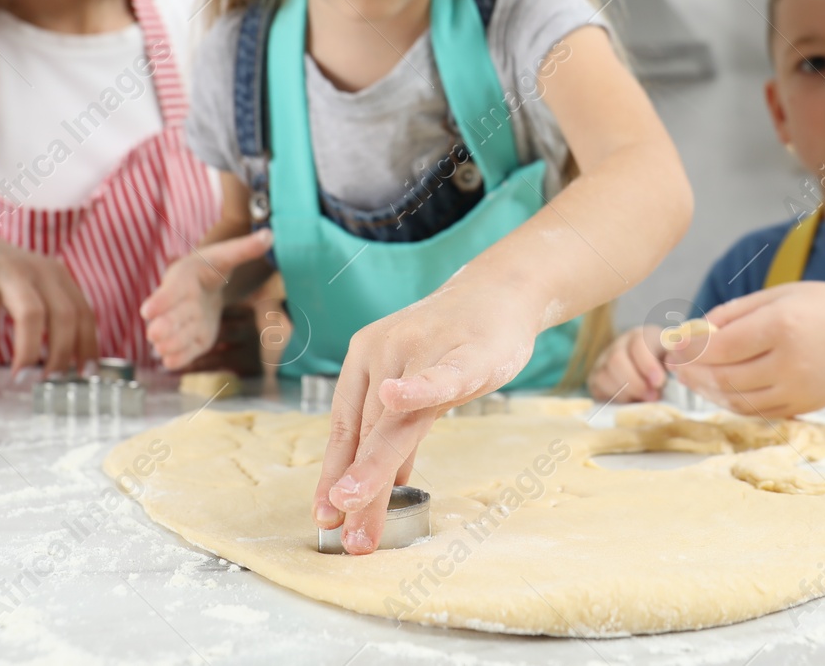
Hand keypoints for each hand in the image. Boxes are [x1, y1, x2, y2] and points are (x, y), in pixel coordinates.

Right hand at [0, 227, 97, 374]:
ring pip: (31, 314)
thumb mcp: (31, 287)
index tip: (86, 374)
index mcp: (56, 275)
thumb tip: (66, 363)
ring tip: (21, 379)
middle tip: (50, 381)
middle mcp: (38, 270)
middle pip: (64, 315)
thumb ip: (51, 314)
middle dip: (61, 353)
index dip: (88, 345)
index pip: (83, 312)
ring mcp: (7, 270)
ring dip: (29, 352)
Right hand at [139, 229, 273, 370]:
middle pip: (167, 318)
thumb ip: (246, 248)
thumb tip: (269, 235)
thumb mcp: (227, 254)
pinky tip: (173, 361)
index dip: (160, 300)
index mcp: (183, 280)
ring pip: (171, 338)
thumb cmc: (211, 266)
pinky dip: (177, 358)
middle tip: (155, 333)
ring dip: (169, 344)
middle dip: (162, 326)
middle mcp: (177, 304)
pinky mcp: (191, 341)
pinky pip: (181, 354)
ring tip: (165, 349)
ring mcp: (181, 325)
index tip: (148, 310)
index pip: (170, 291)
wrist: (204, 284)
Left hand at [311, 287, 541, 554]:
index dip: (332, 473)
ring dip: (376, 465)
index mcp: (364, 361)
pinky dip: (417, 388)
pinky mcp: (466, 351)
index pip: (344, 427)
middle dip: (355, 486)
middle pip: (366, 431)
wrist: (499, 291)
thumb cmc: (454, 343)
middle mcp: (382, 351)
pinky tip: (396, 398)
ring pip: (396, 417)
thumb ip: (398, 430)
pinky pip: (440, 375)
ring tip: (355, 501)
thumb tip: (386, 483)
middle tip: (343, 532)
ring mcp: (422, 348)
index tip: (325, 519)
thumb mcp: (417, 386)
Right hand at [588, 324, 667, 402]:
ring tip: (643, 400)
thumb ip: (675, 361)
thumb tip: (674, 365)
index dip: (647, 364)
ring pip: (605, 375)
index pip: (638, 344)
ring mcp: (604, 360)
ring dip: (625, 392)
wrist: (648, 374)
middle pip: (616, 360)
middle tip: (652, 397)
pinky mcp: (596, 377)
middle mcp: (620, 345)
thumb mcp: (672, 360)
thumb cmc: (664, 366)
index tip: (659, 382)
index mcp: (641, 336)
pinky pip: (598, 387)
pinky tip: (630, 401)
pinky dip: (614, 397)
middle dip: (635, 382)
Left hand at [670, 281, 824, 416]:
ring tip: (692, 378)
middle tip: (675, 365)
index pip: (721, 347)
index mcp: (782, 326)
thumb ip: (734, 313)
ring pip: (738, 400)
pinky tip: (719, 389)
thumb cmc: (823, 306)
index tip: (673, 346)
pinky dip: (733, 402)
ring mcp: (799, 391)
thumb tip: (694, 332)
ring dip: (708, 391)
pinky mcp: (804, 407)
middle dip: (694, 373)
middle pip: (725, 378)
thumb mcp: (778, 295)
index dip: (691, 350)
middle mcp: (791, 363)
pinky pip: (757, 412)